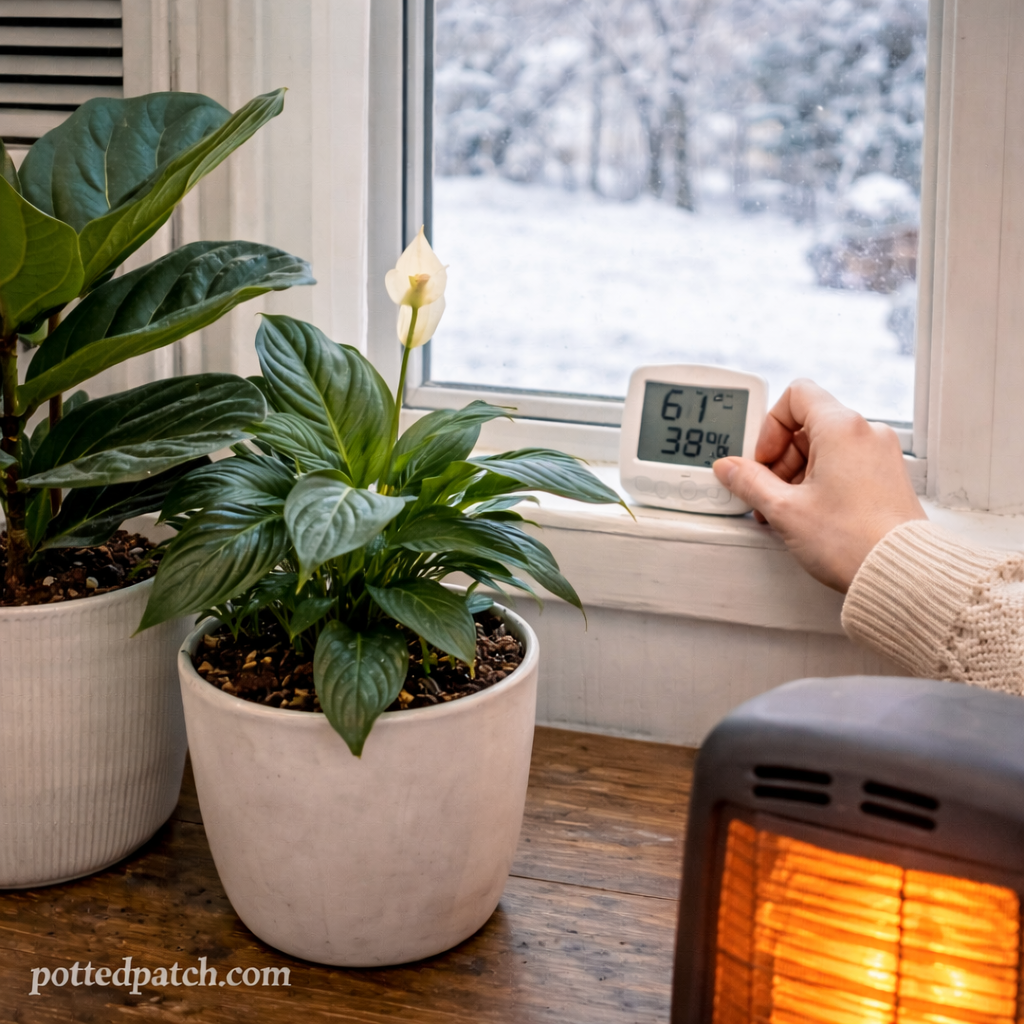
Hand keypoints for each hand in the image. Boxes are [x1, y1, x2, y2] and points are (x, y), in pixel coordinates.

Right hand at [713, 379, 926, 591]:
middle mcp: (866, 434)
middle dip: (779, 458)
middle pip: (807, 425)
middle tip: (767, 490)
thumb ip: (749, 482)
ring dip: (797, 473)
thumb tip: (730, 469)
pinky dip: (821, 481)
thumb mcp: (784, 509)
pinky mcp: (886, 477)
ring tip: (788, 509)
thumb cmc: (855, 540)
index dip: (770, 425)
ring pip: (825, 447)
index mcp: (842, 428)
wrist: (899, 572)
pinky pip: (844, 464)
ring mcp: (880, 455)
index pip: (796, 395)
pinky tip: (809, 513)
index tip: (762, 457)